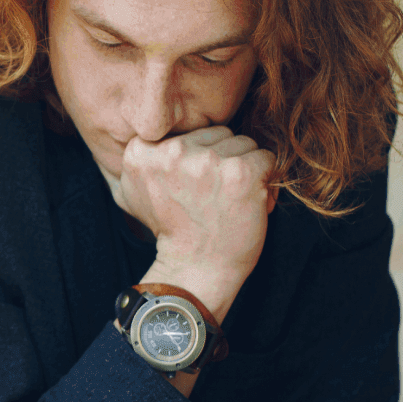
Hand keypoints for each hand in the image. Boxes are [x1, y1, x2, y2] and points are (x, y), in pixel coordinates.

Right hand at [112, 126, 275, 320]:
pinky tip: (249, 201)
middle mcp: (173, 151)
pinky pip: (266, 158)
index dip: (198, 158)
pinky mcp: (240, 173)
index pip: (189, 132)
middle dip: (223, 161)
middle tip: (214, 196)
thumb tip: (154, 131)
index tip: (193, 187)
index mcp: (142, 150)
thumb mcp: (136, 192)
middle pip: (218, 133)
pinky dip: (265, 180)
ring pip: (243, 143)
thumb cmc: (173, 232)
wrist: (194, 270)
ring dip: (244, 170)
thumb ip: (144, 159)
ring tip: (230, 200)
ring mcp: (207, 160)